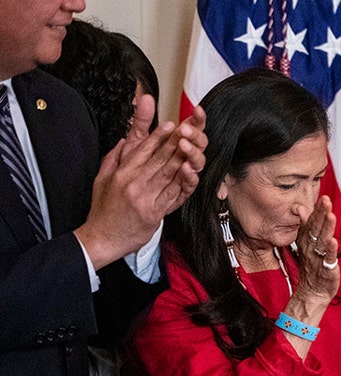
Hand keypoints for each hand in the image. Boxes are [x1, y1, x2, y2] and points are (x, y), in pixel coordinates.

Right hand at [75, 99, 207, 268]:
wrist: (103, 238)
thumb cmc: (103, 210)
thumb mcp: (101, 180)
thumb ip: (113, 159)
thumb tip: (123, 141)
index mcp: (121, 175)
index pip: (142, 151)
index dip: (157, 137)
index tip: (168, 125)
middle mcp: (134, 184)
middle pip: (159, 160)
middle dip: (174, 143)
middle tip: (187, 130)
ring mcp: (146, 199)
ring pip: (168, 174)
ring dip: (182, 159)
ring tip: (192, 146)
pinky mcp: (155, 213)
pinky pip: (173, 194)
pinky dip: (183, 182)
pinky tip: (191, 171)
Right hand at [293, 196, 339, 302]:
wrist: (313, 292)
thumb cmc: (313, 266)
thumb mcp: (308, 244)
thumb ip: (307, 226)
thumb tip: (302, 209)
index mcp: (306, 241)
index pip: (311, 223)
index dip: (317, 211)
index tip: (323, 198)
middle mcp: (310, 248)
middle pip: (316, 228)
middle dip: (321, 214)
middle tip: (326, 200)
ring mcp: (317, 258)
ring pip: (322, 241)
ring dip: (326, 228)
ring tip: (330, 215)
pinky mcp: (326, 269)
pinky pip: (328, 258)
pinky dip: (330, 250)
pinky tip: (333, 241)